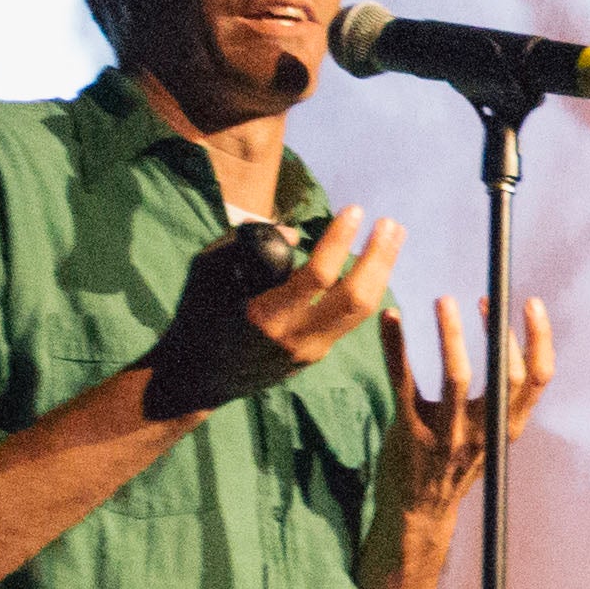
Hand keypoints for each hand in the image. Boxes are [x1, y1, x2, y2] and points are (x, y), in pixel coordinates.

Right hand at [143, 207, 398, 418]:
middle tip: (390, 223)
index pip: (318, 277)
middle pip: (356, 298)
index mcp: (267, 315)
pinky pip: (349, 319)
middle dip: (378, 258)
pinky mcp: (316, 354)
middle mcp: (297, 337)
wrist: (197, 378)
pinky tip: (374, 263)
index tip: (355, 210)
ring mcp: (311, 350)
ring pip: (361, 312)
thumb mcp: (208, 272)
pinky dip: (365, 288)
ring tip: (392, 236)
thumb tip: (294, 233)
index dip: (339, 241)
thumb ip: (246, 246)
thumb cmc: (198, 316)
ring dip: (381, 271)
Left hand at [381, 290, 557, 527]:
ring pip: (457, 377)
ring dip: (452, 334)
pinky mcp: (410, 432)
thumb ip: (501, 403)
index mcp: (507, 427)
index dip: (539, 339)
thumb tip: (507, 346)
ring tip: (444, 300)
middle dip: (497, 333)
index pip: (537, 379)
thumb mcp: (490, 438)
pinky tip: (390, 319)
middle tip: (485, 298)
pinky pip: (403, 382)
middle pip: (503, 375)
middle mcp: (483, 432)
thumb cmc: (454, 465)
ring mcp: (447, 434)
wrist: (417, 512)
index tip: (529, 304)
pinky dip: (396, 347)